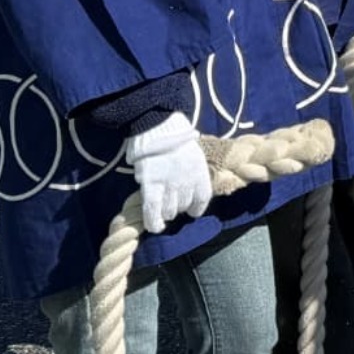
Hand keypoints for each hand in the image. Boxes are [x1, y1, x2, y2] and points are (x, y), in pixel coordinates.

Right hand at [124, 113, 212, 234]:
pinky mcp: (151, 186)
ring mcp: (169, 185)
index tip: (191, 209)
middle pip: (184, 207)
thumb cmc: (176, 138)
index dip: (197, 207)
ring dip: (166, 212)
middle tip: (171, 200)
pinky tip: (155, 226)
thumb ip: (193, 173)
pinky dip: (153, 221)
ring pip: (169, 211)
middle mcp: (188, 182)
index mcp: (200, 172)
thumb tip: (191, 190)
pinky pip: (152, 210)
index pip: (203, 199)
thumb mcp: (194, 154)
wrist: (159, 126)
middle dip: (178, 207)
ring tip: (161, 206)